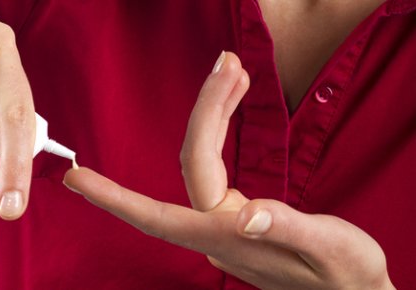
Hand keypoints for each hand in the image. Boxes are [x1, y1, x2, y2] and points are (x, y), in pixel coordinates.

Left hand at [63, 52, 394, 288]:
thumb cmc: (348, 278)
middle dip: (206, 109)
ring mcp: (225, 223)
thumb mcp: (331, 252)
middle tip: (227, 64)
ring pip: (203, 161)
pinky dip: (221, 132)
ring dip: (214, 114)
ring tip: (235, 75)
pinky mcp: (236, 216)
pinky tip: (229, 110)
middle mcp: (218, 230)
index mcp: (230, 240)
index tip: (73, 178)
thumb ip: (287, 230)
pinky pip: (215, 168)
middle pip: (193, 162)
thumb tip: (248, 212)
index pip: (161, 211)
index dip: (114, 197)